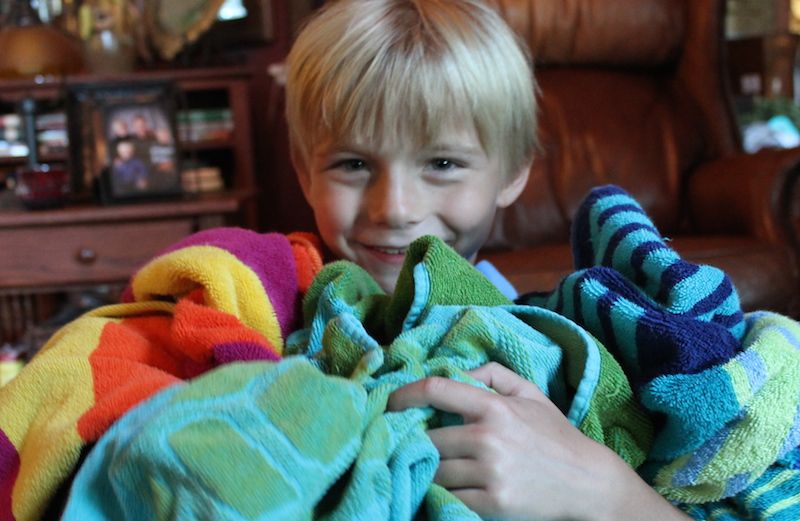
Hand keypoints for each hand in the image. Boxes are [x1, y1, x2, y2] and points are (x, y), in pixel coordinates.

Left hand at [388, 362, 688, 520]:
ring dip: (425, 469)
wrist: (587, 482)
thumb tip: (458, 370)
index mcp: (495, 407)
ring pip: (434, 471)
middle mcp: (489, 438)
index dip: (405, 394)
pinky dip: (441, 492)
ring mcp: (490, 473)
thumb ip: (492, 373)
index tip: (389, 402)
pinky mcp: (493, 504)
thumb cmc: (555, 434)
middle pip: (427, 439)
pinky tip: (442, 486)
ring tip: (423, 465)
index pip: (436, 390)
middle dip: (413, 440)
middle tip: (405, 441)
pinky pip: (449, 497)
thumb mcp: (530, 392)